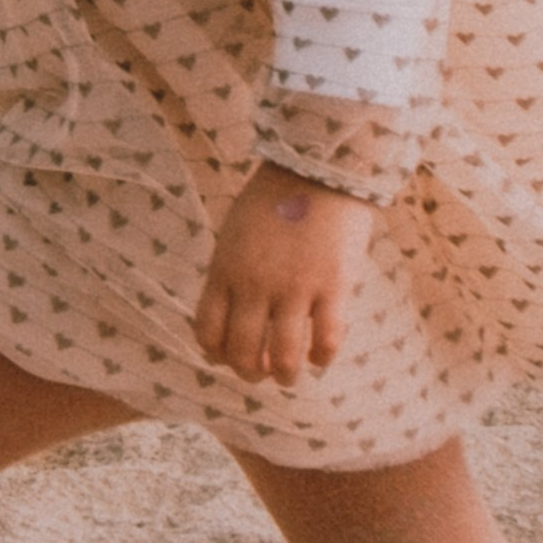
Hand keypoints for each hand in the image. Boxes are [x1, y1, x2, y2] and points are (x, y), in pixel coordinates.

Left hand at [194, 165, 374, 386]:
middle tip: (261, 375)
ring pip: (283, 358)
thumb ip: (230, 272)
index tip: (229, 357)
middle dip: (249, 373)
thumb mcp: (234, 233)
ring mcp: (295, 288)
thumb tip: (231, 313)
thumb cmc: (274, 197)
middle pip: (242, 352)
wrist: (319, 166)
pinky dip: (322, 358)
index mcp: (225, 270)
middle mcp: (255, 285)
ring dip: (285, 376)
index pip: (208, 332)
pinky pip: (326, 340)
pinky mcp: (333, 286)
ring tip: (289, 377)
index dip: (216, 355)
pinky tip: (322, 357)